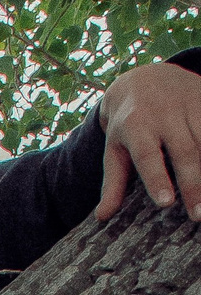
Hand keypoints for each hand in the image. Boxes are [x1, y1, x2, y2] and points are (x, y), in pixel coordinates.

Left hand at [97, 61, 200, 221]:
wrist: (144, 77)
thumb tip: (102, 217)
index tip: (166, 203)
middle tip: (198, 215)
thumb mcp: (115, 149)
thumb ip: (112, 183)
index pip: (148, 155)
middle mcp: (164, 113)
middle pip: (184, 151)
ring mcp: (189, 104)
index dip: (157, 179)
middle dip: (193, 183)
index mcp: (136, 125)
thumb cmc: (127, 123)